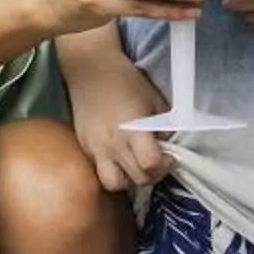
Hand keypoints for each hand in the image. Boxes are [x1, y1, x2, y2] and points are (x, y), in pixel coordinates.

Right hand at [69, 57, 174, 192]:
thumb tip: (166, 147)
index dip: (164, 165)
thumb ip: (163, 128)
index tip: (169, 156)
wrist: (91, 69)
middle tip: (155, 161)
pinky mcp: (84, 147)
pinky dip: (113, 169)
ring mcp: (95, 148)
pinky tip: (119, 156)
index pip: (150, 165)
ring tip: (134, 165)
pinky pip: (99, 170)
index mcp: (132, 131)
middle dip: (151, 174)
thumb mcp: (155, 101)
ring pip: (113, 184)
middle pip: (136, 180)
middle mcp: (112, 145)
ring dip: (128, 179)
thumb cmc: (127, 81)